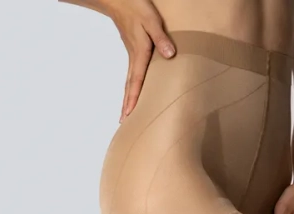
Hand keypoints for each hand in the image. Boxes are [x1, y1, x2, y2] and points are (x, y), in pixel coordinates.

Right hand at [102, 0, 175, 121]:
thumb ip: (161, 37)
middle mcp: (133, 57)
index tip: (129, 115)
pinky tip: (132, 91)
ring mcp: (131, 54)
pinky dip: (130, 86)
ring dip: (127, 97)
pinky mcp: (132, 50)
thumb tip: (170, 55)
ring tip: (125, 113)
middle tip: (123, 122)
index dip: (134, 98)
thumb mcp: (151, 19)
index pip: (136, 81)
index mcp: (139, 53)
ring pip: (129, 81)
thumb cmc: (136, 6)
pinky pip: (131, 74)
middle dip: (127, 104)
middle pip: (129, 86)